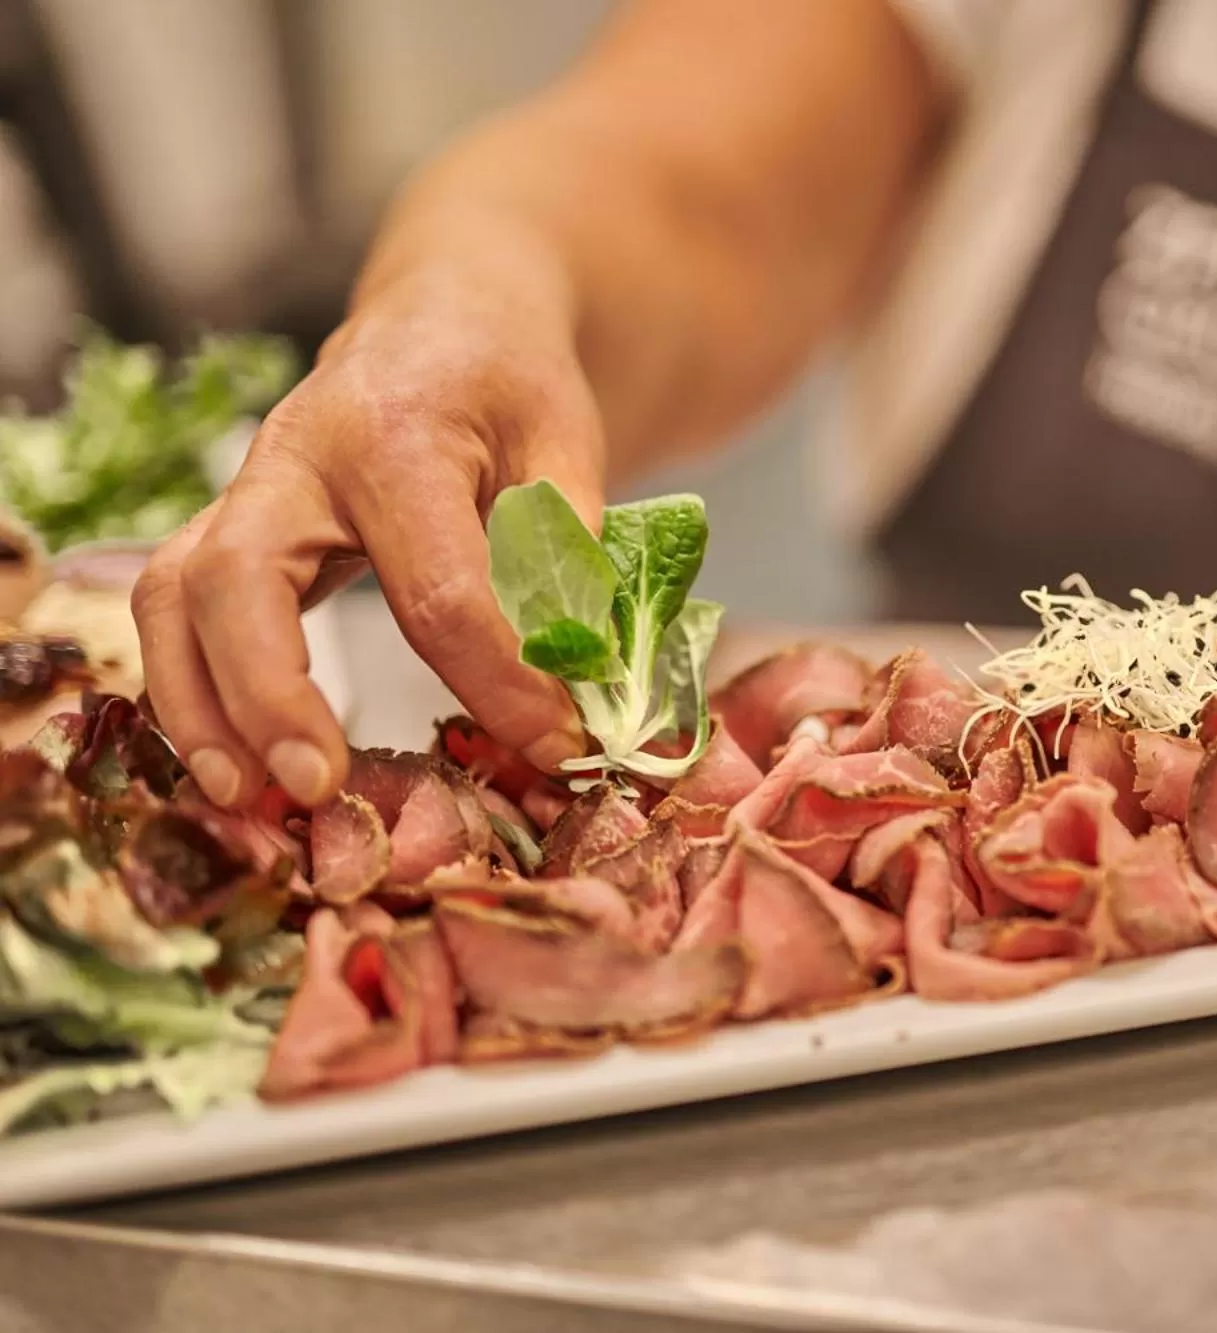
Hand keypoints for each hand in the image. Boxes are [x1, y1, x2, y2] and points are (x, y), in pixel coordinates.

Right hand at [134, 284, 600, 807]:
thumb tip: (587, 679)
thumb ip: (571, 554)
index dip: (501, 683)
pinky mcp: (230, 531)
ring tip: (251, 802)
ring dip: (200, 707)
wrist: (444, 320)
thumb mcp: (566, 441)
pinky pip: (177, 612)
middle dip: (271, 692)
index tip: (558, 749)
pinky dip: (189, 693)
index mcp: (397, 435)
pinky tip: (233, 768)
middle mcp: (296, 460)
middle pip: (242, 578)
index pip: (440, 588)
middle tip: (321, 784)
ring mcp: (248, 495)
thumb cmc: (508, 383)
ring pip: (176, 596)